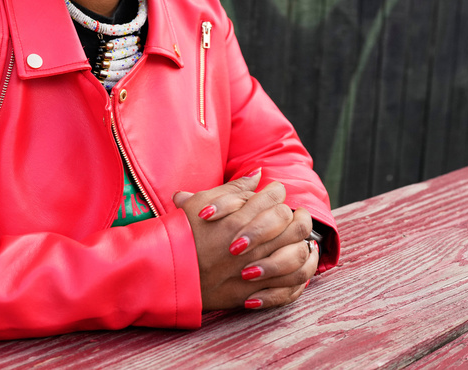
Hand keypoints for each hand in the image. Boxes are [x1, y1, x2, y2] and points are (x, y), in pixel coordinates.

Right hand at [173, 173, 318, 310]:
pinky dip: (299, 279)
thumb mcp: (201, 202)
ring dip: (303, 246)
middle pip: (294, 223)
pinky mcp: (253, 293)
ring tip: (299, 242)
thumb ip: (234, 188)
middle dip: (297, 217)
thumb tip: (258, 173)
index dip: (277, 193)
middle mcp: (252, 244)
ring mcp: (255, 270)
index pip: (276, 197)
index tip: (273, 195)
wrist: (164, 271)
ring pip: (298, 255)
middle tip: (293, 216)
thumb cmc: (181, 234)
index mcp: (239, 217)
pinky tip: (298, 270)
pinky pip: (289, 287)